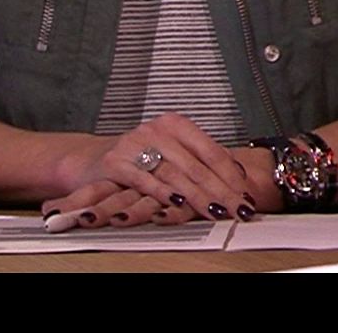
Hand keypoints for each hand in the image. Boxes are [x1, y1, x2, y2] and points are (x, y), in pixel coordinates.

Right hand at [40, 113, 260, 229]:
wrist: (90, 161)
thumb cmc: (138, 160)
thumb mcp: (171, 154)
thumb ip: (199, 163)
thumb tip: (238, 179)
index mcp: (176, 125)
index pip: (212, 151)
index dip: (232, 175)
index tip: (247, 194)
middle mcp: (157, 130)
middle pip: (197, 166)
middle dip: (222, 191)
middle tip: (240, 210)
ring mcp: (135, 144)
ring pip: (176, 174)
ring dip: (198, 196)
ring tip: (217, 212)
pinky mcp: (116, 163)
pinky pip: (144, 180)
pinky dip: (162, 194)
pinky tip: (177, 205)